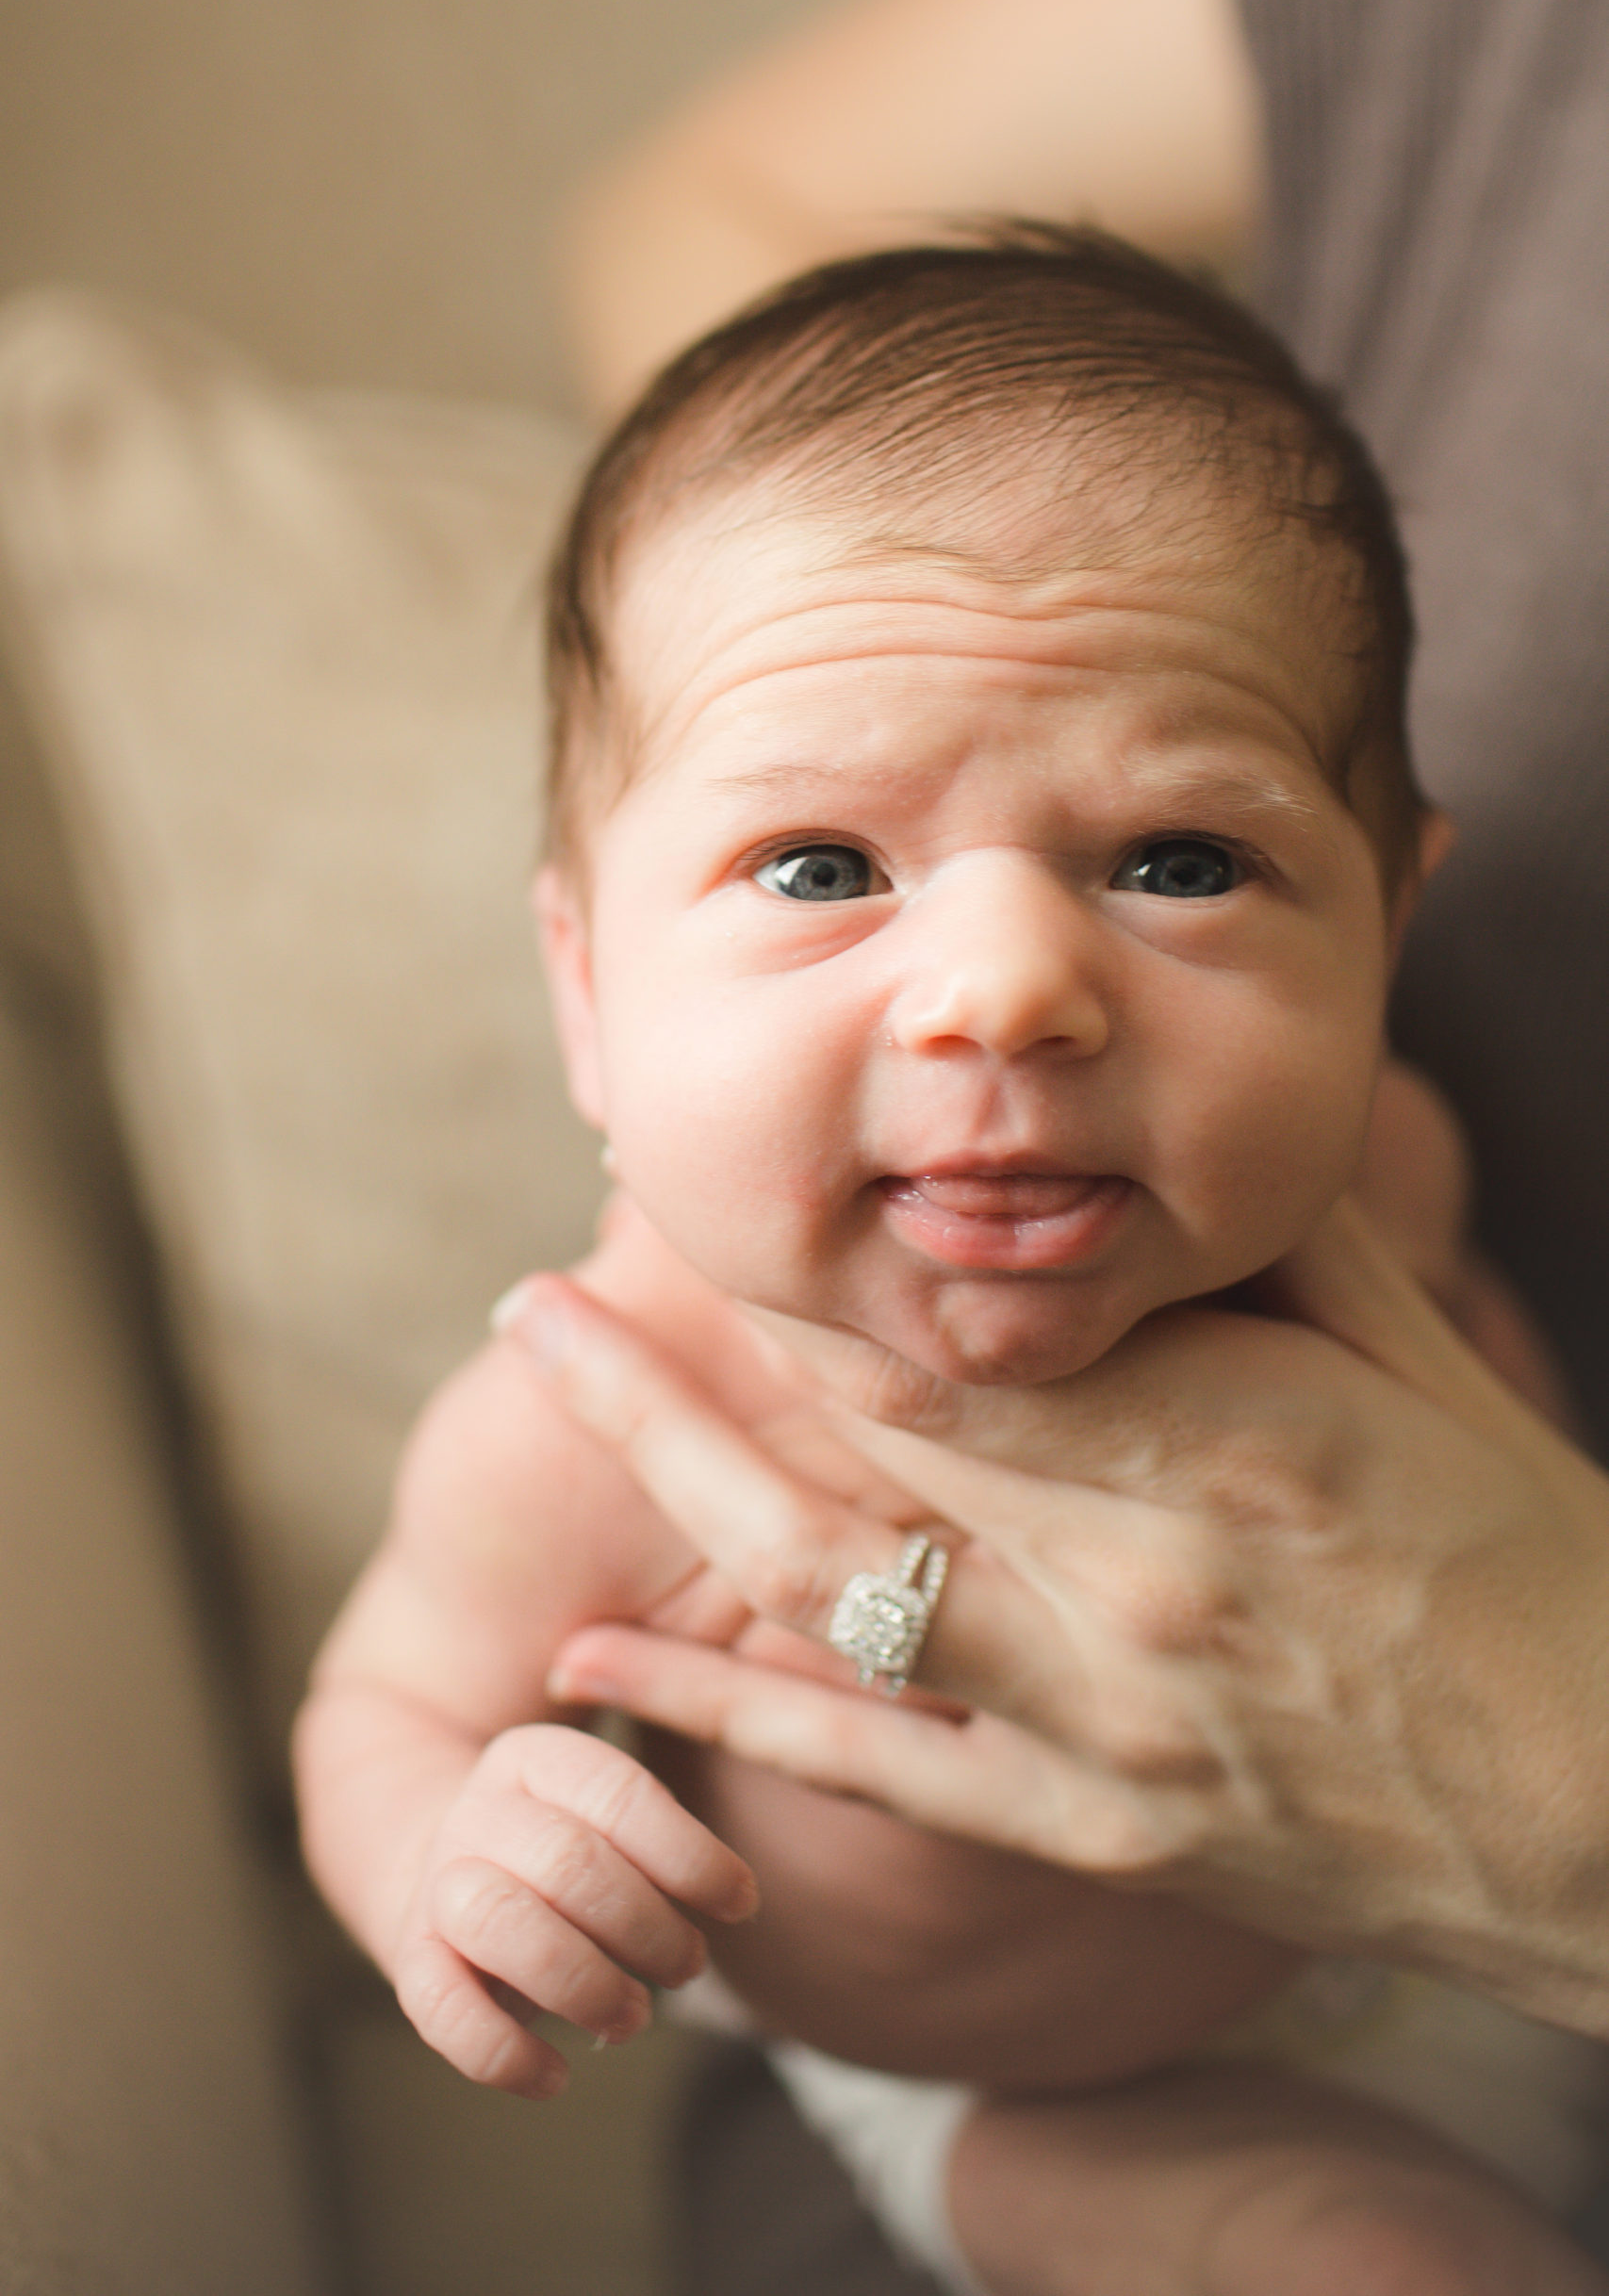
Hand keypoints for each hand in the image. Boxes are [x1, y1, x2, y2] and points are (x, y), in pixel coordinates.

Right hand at [390, 1723, 756, 2097]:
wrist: (432, 1862)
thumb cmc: (570, 1848)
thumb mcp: (612, 1810)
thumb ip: (670, 1833)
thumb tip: (744, 1898)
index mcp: (539, 1757)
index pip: (619, 1793)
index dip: (689, 1855)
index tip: (742, 1903)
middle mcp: (480, 1810)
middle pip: (569, 1864)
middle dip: (646, 1929)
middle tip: (688, 1966)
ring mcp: (439, 1884)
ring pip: (504, 1925)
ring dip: (583, 1984)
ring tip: (632, 2015)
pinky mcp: (410, 1963)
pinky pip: (442, 2010)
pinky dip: (503, 2053)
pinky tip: (556, 2075)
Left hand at [506, 1200, 1608, 2034]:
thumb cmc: (1532, 1561)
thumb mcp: (1421, 1357)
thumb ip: (1278, 1239)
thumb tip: (1165, 1124)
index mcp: (1227, 1432)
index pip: (955, 1333)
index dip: (805, 1266)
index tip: (700, 1199)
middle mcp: (1139, 1573)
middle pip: (857, 1435)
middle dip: (686, 1349)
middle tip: (546, 1285)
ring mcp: (1100, 1718)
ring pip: (829, 1581)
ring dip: (664, 1472)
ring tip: (545, 1375)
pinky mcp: (1089, 1829)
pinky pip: (874, 1765)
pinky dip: (723, 1706)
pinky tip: (592, 1653)